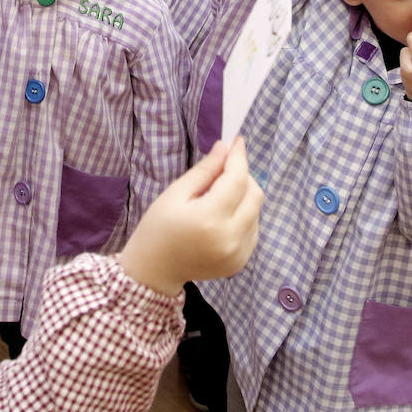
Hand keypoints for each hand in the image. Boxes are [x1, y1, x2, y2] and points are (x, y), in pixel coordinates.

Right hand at [117, 139, 263, 296]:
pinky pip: (253, 229)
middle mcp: (230, 238)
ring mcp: (238, 253)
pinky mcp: (241, 262)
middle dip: (243, 176)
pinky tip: (223, 216)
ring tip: (218, 196)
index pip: (237, 180)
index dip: (239, 157)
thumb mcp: (175, 194)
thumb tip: (225, 148)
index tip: (237, 141)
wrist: (154, 270)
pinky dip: (244, 215)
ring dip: (244, 196)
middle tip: (224, 170)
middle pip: (255, 195)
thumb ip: (204, 171)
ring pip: (257, 211)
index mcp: (209, 219)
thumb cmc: (158, 228)